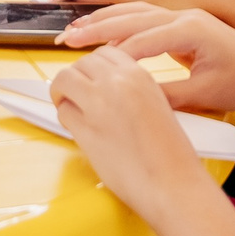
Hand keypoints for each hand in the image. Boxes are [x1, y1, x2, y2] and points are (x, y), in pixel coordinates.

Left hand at [45, 48, 213, 223]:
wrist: (172, 182)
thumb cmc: (170, 153)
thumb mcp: (158, 104)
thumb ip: (132, 89)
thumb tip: (105, 88)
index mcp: (139, 75)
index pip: (103, 53)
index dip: (93, 66)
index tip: (90, 77)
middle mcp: (117, 84)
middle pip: (80, 63)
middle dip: (76, 77)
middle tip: (76, 93)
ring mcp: (98, 105)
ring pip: (64, 80)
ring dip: (62, 92)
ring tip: (69, 106)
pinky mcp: (85, 131)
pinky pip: (63, 111)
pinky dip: (64, 117)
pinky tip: (75, 126)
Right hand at [61, 3, 234, 114]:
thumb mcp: (204, 94)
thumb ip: (165, 95)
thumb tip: (131, 100)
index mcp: (190, 29)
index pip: (141, 38)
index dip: (112, 52)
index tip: (86, 62)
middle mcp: (184, 16)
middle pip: (132, 16)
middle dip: (98, 26)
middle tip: (67, 38)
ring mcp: (184, 15)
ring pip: (136, 12)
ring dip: (106, 19)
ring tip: (77, 30)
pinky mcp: (184, 21)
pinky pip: (146, 16)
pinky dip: (122, 22)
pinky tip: (105, 31)